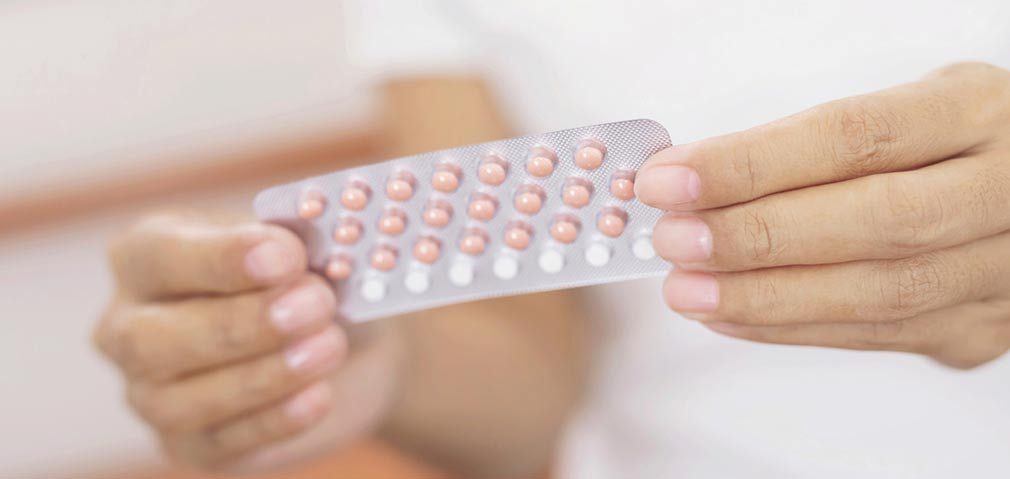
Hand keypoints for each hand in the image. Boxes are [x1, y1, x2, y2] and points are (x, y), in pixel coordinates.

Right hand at [93, 211, 402, 470]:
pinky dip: (274, 420)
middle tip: (316, 304)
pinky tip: (319, 395)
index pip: (159, 255)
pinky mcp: (189, 445)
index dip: (223, 258)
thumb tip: (299, 253)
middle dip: (243, 322)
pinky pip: (221, 443)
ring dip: (264, 374)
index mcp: (144, 255)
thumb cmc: (303, 271)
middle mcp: (129, 327)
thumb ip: (292, 239)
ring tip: (329, 346)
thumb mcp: (302, 241)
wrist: (341, 334)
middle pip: (155, 337)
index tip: (287, 256)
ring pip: (181, 401)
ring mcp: (150, 394)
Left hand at [637, 62, 1009, 367]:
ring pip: (877, 293)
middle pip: (871, 221)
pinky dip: (791, 328)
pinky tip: (731, 315)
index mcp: (976, 113)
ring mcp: (1000, 270)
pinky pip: (876, 337)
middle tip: (674, 240)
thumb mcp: (903, 109)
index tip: (672, 179)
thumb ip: (810, 144)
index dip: (752, 164)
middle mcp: (1002, 192)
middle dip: (755, 237)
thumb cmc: (951, 144)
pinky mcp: (978, 328)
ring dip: (764, 296)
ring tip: (688, 288)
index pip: (852, 138)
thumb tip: (694, 180)